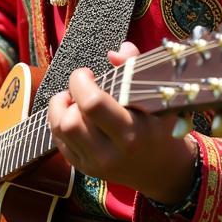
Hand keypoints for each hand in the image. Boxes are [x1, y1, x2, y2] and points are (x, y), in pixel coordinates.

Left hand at [46, 42, 198, 204]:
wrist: (163, 170)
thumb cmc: (160, 127)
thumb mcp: (158, 100)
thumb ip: (136, 71)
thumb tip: (115, 52)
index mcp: (132, 134)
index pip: (92, 105)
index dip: (81, 81)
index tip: (88, 73)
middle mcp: (111, 154)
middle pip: (70, 121)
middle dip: (70, 95)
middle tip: (82, 87)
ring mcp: (94, 164)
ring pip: (59, 129)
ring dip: (61, 108)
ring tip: (75, 100)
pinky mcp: (83, 168)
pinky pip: (58, 140)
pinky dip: (60, 121)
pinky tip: (76, 114)